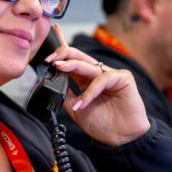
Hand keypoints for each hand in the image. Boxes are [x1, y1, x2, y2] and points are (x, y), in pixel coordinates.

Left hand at [45, 25, 149, 145]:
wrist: (120, 139)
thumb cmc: (103, 125)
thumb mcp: (76, 109)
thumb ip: (66, 94)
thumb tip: (52, 81)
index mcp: (85, 80)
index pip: (72, 60)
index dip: (63, 46)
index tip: (53, 33)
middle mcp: (97, 75)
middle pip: (78, 56)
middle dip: (62, 53)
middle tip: (49, 59)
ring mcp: (110, 75)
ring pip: (88, 65)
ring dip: (71, 65)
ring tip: (57, 69)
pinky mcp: (122, 78)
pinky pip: (102, 79)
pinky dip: (89, 92)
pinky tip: (82, 103)